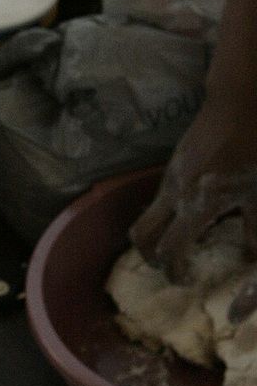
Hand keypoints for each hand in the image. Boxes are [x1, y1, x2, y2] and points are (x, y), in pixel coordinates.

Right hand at [129, 97, 256, 280]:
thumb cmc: (252, 150)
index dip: (174, 271)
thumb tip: (251, 260)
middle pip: (140, 235)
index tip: (187, 281)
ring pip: (147, 215)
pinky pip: (159, 198)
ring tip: (181, 241)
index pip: (169, 251)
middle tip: (170, 266)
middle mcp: (173, 195)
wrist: (237, 104)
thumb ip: (254, 231)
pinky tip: (191, 212)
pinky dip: (165, 215)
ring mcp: (169, 178)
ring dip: (156, 234)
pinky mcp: (172, 166)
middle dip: (149, 256)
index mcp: (195, 207)